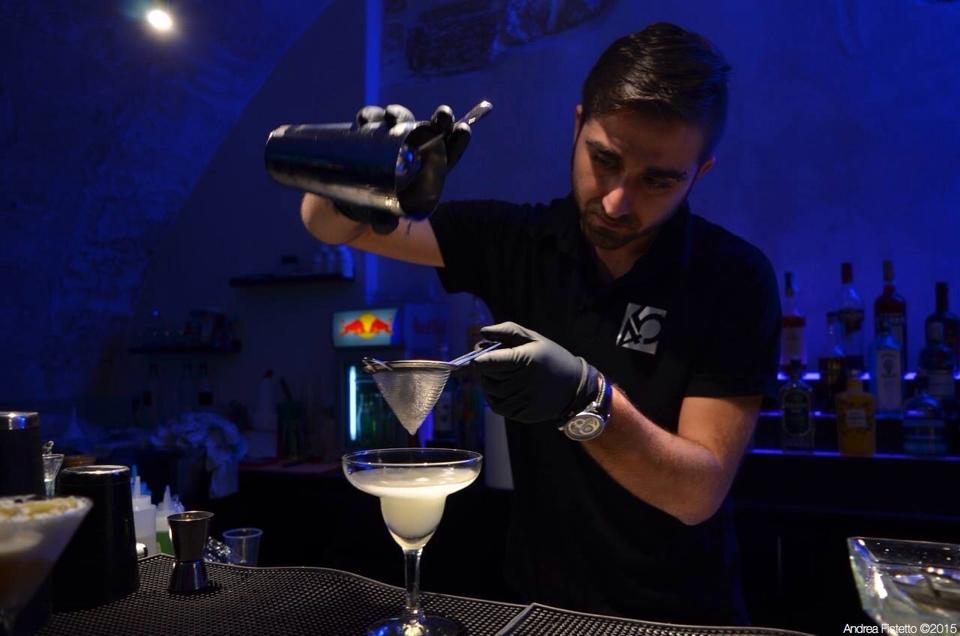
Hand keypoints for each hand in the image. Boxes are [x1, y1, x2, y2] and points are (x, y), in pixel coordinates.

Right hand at [334, 104, 471, 233]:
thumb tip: (385, 226)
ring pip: (401, 120)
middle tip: (443, 114)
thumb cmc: (376, 212)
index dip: (458, 140)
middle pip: (431, 130)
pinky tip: (365, 122)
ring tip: (392, 118)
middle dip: (441, 120)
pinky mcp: (369, 133)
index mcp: (427, 170)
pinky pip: (371, 119)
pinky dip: (369, 117)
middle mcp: (412, 150)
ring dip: (399, 115)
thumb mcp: (382, 219)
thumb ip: (384, 223)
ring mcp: (392, 138)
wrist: (350, 203)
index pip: (448, 152)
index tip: (463, 130)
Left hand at [473, 322, 599, 423]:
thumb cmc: (551, 357)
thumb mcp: (534, 338)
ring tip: (499, 376)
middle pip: (487, 377)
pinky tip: (503, 390)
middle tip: (492, 364)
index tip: (478, 357)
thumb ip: (507, 331)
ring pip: (490, 393)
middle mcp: (525, 382)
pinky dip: (495, 398)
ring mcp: (524, 400)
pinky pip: (498, 407)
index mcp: (527, 359)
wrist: (575, 386)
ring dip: (488, 383)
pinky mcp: (524, 414)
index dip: (479, 359)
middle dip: (484, 369)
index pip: (489, 362)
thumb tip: (482, 332)